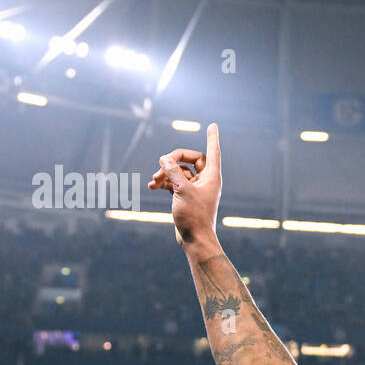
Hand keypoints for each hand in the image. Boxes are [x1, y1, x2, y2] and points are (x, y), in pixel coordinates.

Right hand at [148, 122, 221, 247]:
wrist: (194, 239)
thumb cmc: (194, 216)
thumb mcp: (181, 190)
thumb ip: (172, 171)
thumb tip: (164, 158)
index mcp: (212, 176)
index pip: (212, 151)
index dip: (212, 137)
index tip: (213, 125)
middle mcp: (206, 180)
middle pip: (190, 159)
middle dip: (173, 160)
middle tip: (161, 164)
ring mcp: (195, 188)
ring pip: (179, 172)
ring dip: (165, 173)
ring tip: (153, 181)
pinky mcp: (186, 196)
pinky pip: (174, 182)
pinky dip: (164, 182)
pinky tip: (152, 185)